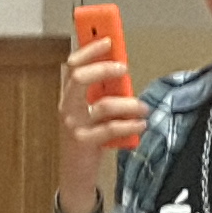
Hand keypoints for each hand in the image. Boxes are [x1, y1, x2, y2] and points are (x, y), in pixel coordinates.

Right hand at [57, 36, 145, 212]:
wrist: (76, 173)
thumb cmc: (89, 137)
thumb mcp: (93, 111)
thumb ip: (103, 92)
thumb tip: (121, 71)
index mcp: (69, 96)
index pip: (74, 65)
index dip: (89, 50)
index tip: (107, 39)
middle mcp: (68, 107)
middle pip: (80, 78)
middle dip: (104, 69)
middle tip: (123, 68)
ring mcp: (74, 125)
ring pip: (102, 105)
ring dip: (128, 104)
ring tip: (143, 108)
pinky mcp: (85, 142)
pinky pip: (111, 129)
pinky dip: (130, 125)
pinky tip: (141, 124)